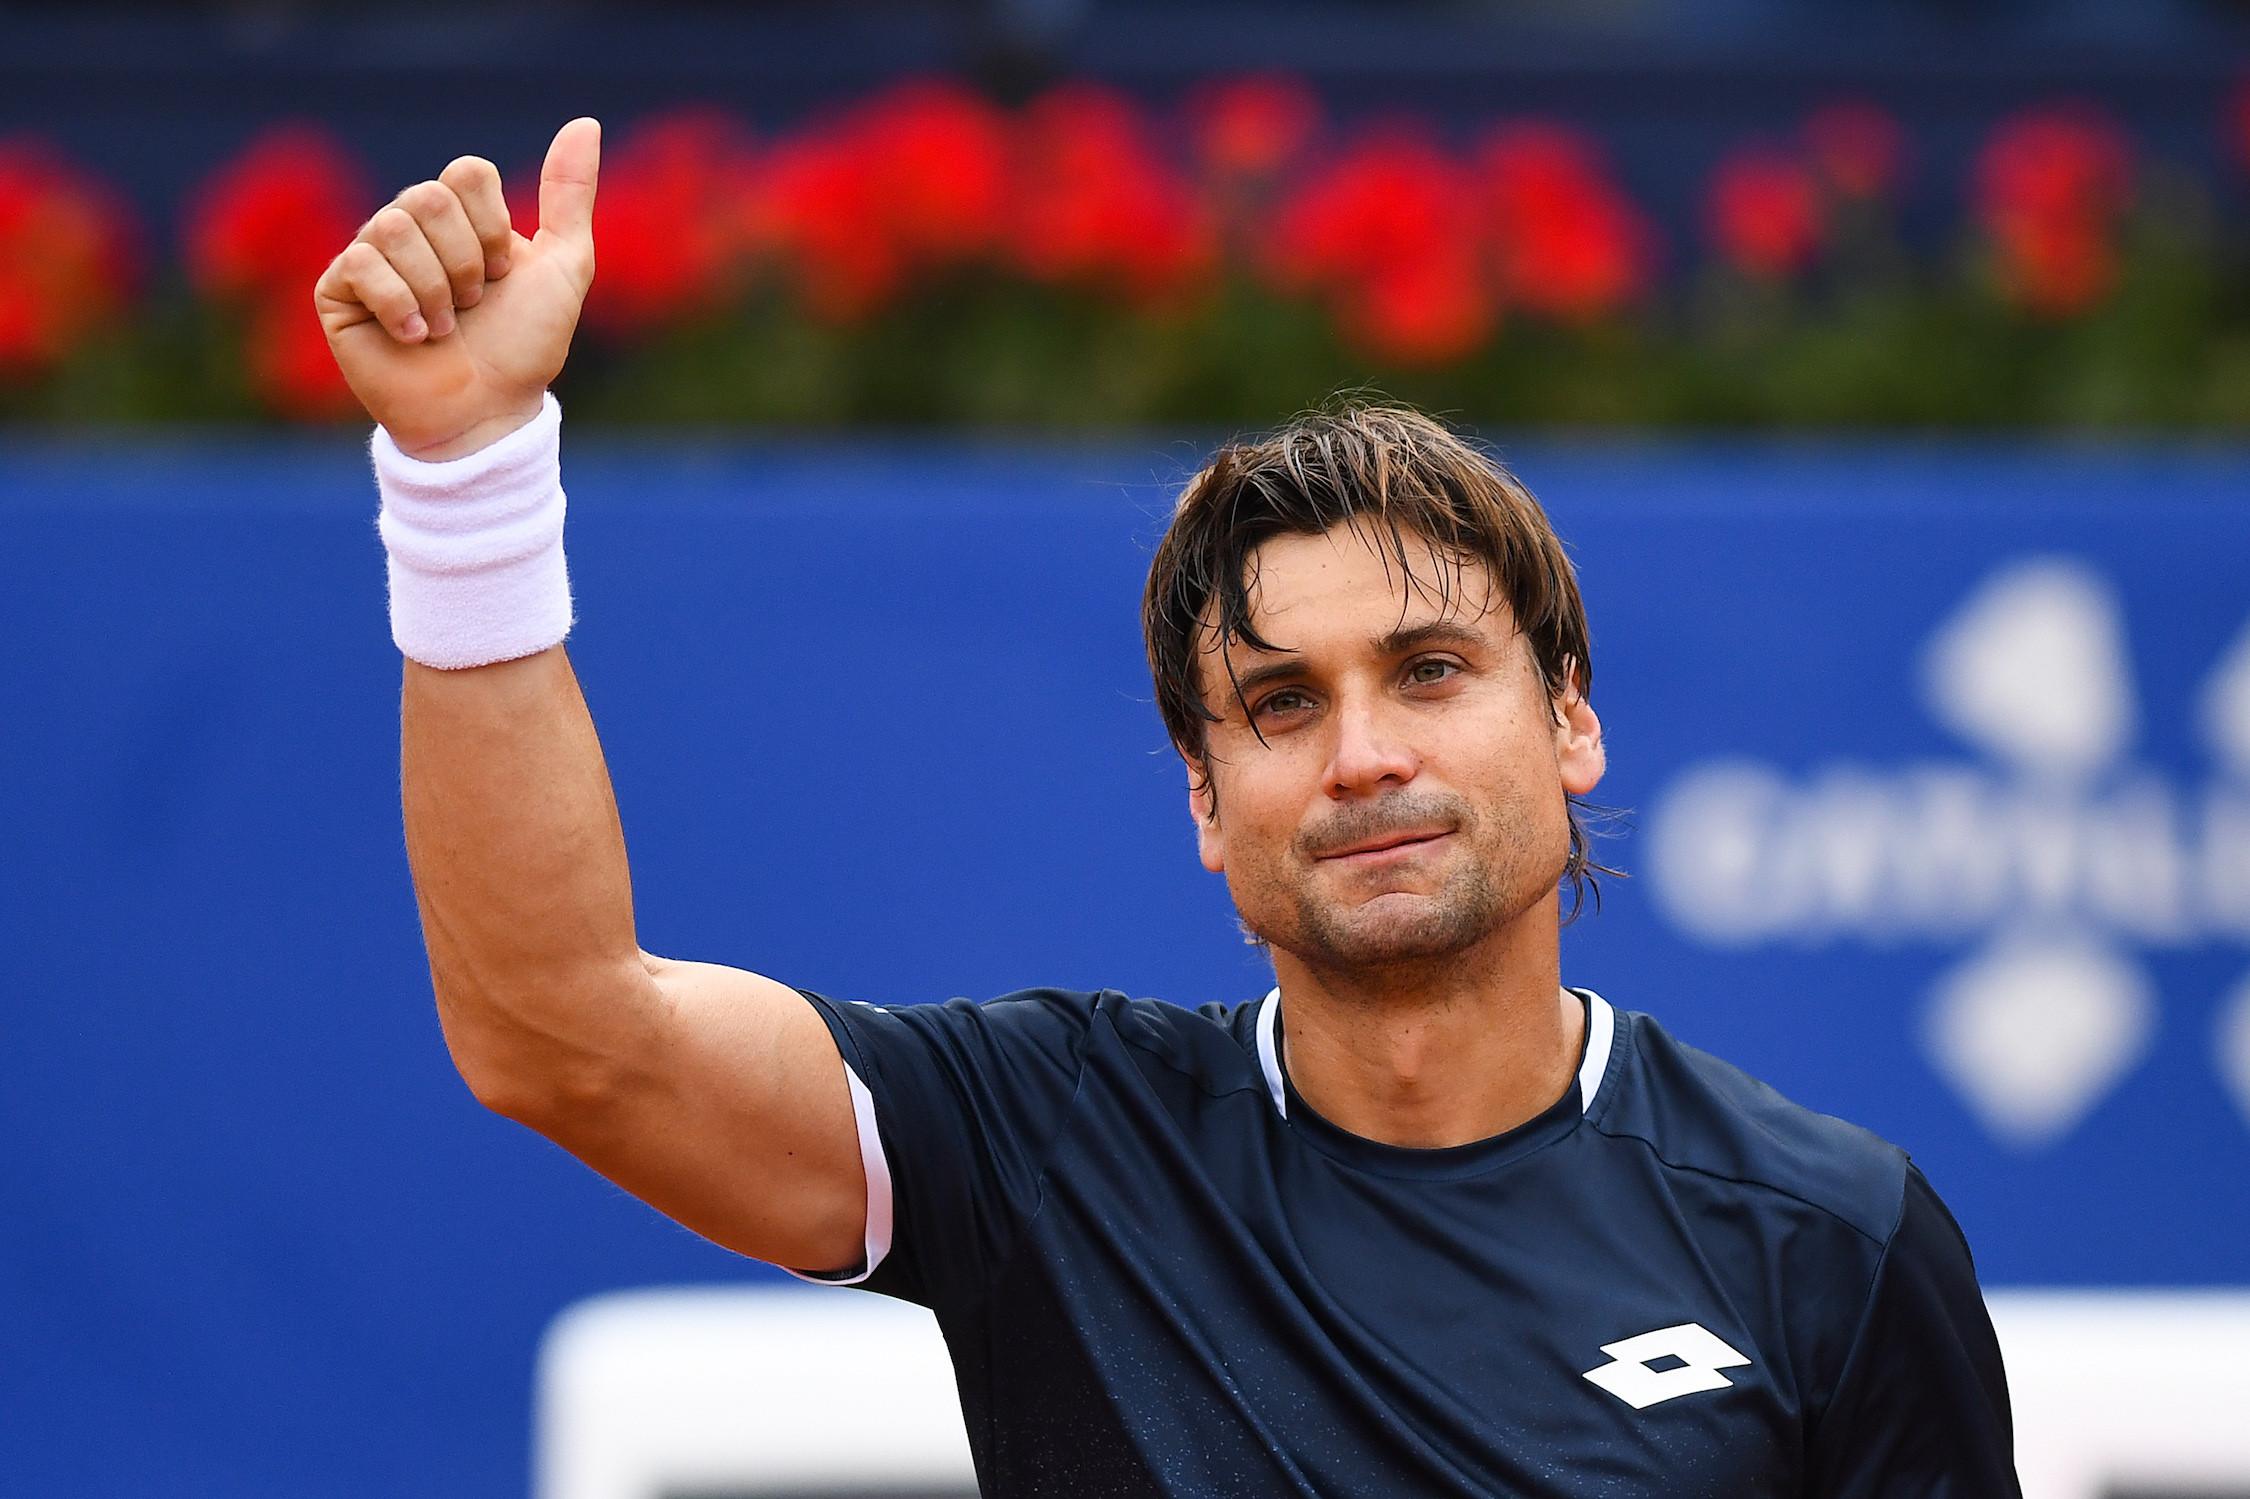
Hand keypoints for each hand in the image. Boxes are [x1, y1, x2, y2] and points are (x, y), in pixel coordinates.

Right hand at [316, 118, 599, 459]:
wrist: (487, 413)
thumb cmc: (524, 349)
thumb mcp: (566, 269)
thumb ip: (570, 197)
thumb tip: (586, 122)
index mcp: (460, 218)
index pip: (467, 172)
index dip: (493, 227)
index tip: (504, 276)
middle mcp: (411, 228)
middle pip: (429, 197)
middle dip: (466, 262)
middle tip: (474, 308)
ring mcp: (371, 257)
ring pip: (393, 225)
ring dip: (437, 288)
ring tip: (448, 328)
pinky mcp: (338, 290)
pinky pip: (361, 262)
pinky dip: (401, 306)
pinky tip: (416, 338)